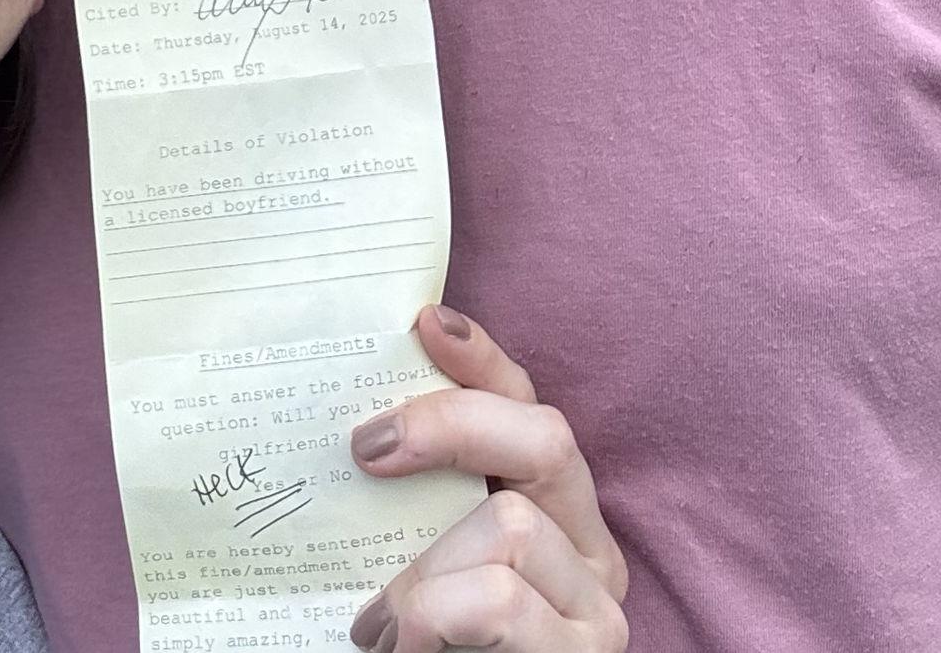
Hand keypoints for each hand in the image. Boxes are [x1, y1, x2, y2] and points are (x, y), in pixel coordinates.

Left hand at [346, 305, 627, 652]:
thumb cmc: (423, 647)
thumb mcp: (412, 560)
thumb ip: (405, 505)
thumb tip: (347, 430)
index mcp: (547, 509)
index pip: (525, 403)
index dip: (480, 357)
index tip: (423, 319)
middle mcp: (586, 549)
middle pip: (543, 436)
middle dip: (450, 424)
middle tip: (364, 449)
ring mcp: (593, 609)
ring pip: (512, 525)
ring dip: (426, 571)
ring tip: (378, 626)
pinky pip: (503, 601)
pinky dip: (436, 613)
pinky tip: (398, 646)